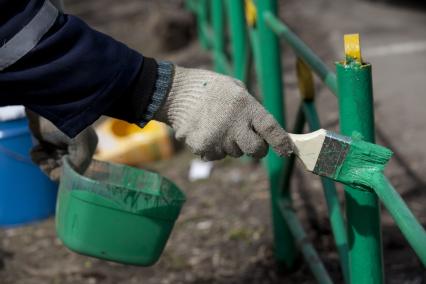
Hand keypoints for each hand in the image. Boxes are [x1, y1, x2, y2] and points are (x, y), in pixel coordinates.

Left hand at [26, 109, 97, 181]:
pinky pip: (41, 158)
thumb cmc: (66, 121)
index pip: (77, 170)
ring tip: (40, 152)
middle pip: (62, 169)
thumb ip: (79, 163)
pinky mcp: (45, 143)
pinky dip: (37, 156)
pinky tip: (36, 149)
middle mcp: (74, 149)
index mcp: (87, 148)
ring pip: (50, 165)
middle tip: (47, 160)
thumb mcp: (80, 142)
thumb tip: (65, 178)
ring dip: (43, 162)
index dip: (66, 173)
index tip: (57, 167)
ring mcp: (59, 146)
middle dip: (53, 167)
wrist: (44, 103)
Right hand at [155, 66, 293, 159]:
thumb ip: (252, 109)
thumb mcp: (236, 89)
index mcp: (246, 106)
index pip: (271, 129)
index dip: (281, 142)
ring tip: (218, 125)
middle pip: (256, 150)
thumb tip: (267, 132)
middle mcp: (234, 125)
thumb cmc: (210, 88)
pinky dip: (214, 148)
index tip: (286, 151)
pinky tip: (206, 131)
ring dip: (231, 144)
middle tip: (247, 137)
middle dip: (256, 147)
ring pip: (235, 152)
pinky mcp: (203, 148)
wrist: (176, 92)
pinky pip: (217, 155)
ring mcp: (218, 138)